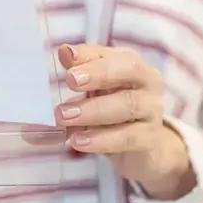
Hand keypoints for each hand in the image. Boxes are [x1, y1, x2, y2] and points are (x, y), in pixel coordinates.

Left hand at [57, 44, 195, 200]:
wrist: (144, 150)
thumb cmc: (112, 115)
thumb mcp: (90, 98)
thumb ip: (74, 84)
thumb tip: (50, 73)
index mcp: (129, 64)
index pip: (109, 53)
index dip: (87, 54)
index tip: (65, 56)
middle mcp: (146, 82)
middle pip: (129, 69)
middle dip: (99, 73)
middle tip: (70, 81)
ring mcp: (152, 110)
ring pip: (128, 104)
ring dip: (93, 110)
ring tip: (64, 117)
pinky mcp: (150, 139)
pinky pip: (129, 136)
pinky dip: (102, 139)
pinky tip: (79, 142)